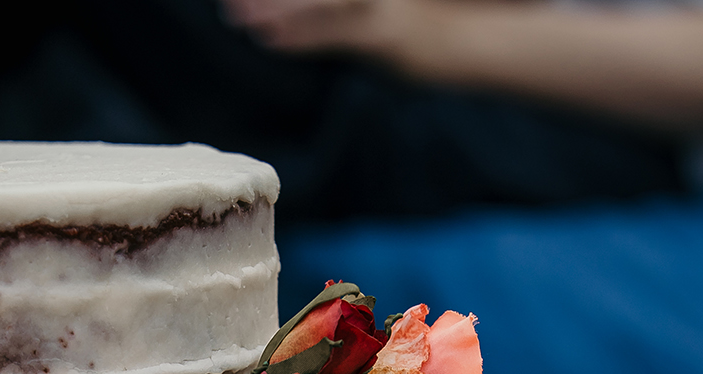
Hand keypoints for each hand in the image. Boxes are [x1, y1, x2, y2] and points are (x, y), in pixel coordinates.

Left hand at [220, 0, 412, 56]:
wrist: (473, 42)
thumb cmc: (425, 31)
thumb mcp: (380, 13)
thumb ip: (342, 16)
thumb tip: (297, 21)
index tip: (245, 0)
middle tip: (230, 2)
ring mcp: (377, 6)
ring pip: (316, 2)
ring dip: (275, 9)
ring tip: (238, 17)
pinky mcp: (384, 35)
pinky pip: (334, 34)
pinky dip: (300, 36)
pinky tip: (270, 39)